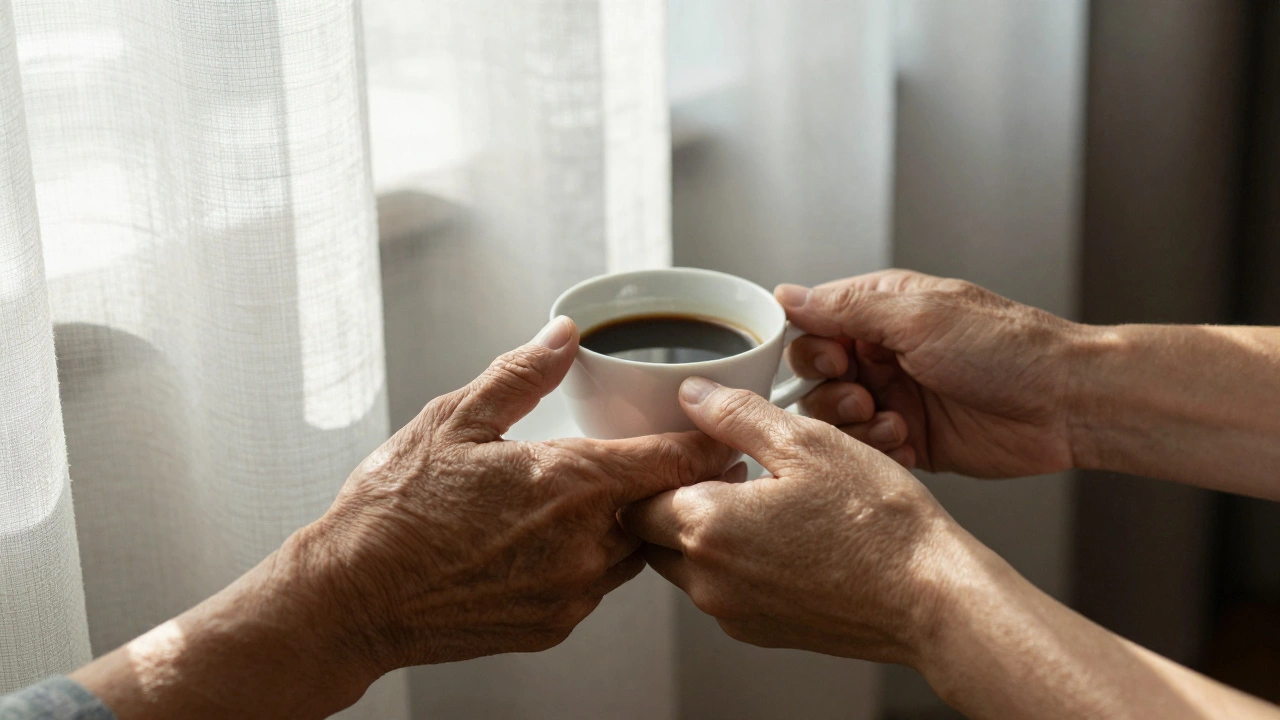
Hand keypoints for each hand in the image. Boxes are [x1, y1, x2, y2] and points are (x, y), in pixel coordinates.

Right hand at [286, 316, 737, 673]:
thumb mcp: (453, 420)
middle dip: (671, 486)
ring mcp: (573, 592)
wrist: (351, 599)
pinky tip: (559, 540)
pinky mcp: (555, 625)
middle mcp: (585, 544)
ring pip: (635, 553)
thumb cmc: (394, 508)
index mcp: (571, 484)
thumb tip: (563, 334)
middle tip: (670, 463)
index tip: (726, 436)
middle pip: (664, 510)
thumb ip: (521, 374)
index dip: (707, 447)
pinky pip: (598, 587)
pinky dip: (594, 561)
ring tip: (607, 498)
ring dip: (632, 525)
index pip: (674, 463)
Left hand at [619, 378, 968, 664]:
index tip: (696, 450)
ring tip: (763, 501)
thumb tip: (693, 395)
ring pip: (687, 565)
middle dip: (675, 500)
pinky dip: (737, 563)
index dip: (661, 467)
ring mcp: (733, 612)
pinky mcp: (761, 632)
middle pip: (653, 535)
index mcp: (706, 527)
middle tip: (727, 471)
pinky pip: (725, 590)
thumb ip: (735, 415)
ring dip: (706, 532)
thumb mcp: (805, 442)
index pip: (635, 498)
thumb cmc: (878, 523)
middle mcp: (708, 580)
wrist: (930, 599)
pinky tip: (786, 537)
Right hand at [778, 269, 1084, 477]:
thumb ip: (845, 307)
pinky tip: (908, 444)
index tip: (836, 361)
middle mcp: (884, 354)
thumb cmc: (1007, 348)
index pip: (812, 325)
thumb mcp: (917, 316)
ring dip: (855, 427)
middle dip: (831, 394)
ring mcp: (897, 397)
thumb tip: (787, 294)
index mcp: (882, 311)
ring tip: (893, 423)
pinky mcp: (911, 440)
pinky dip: (878, 452)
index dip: (812, 348)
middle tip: (864, 397)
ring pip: (836, 419)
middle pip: (815, 378)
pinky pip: (867, 451)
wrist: (1066, 404)